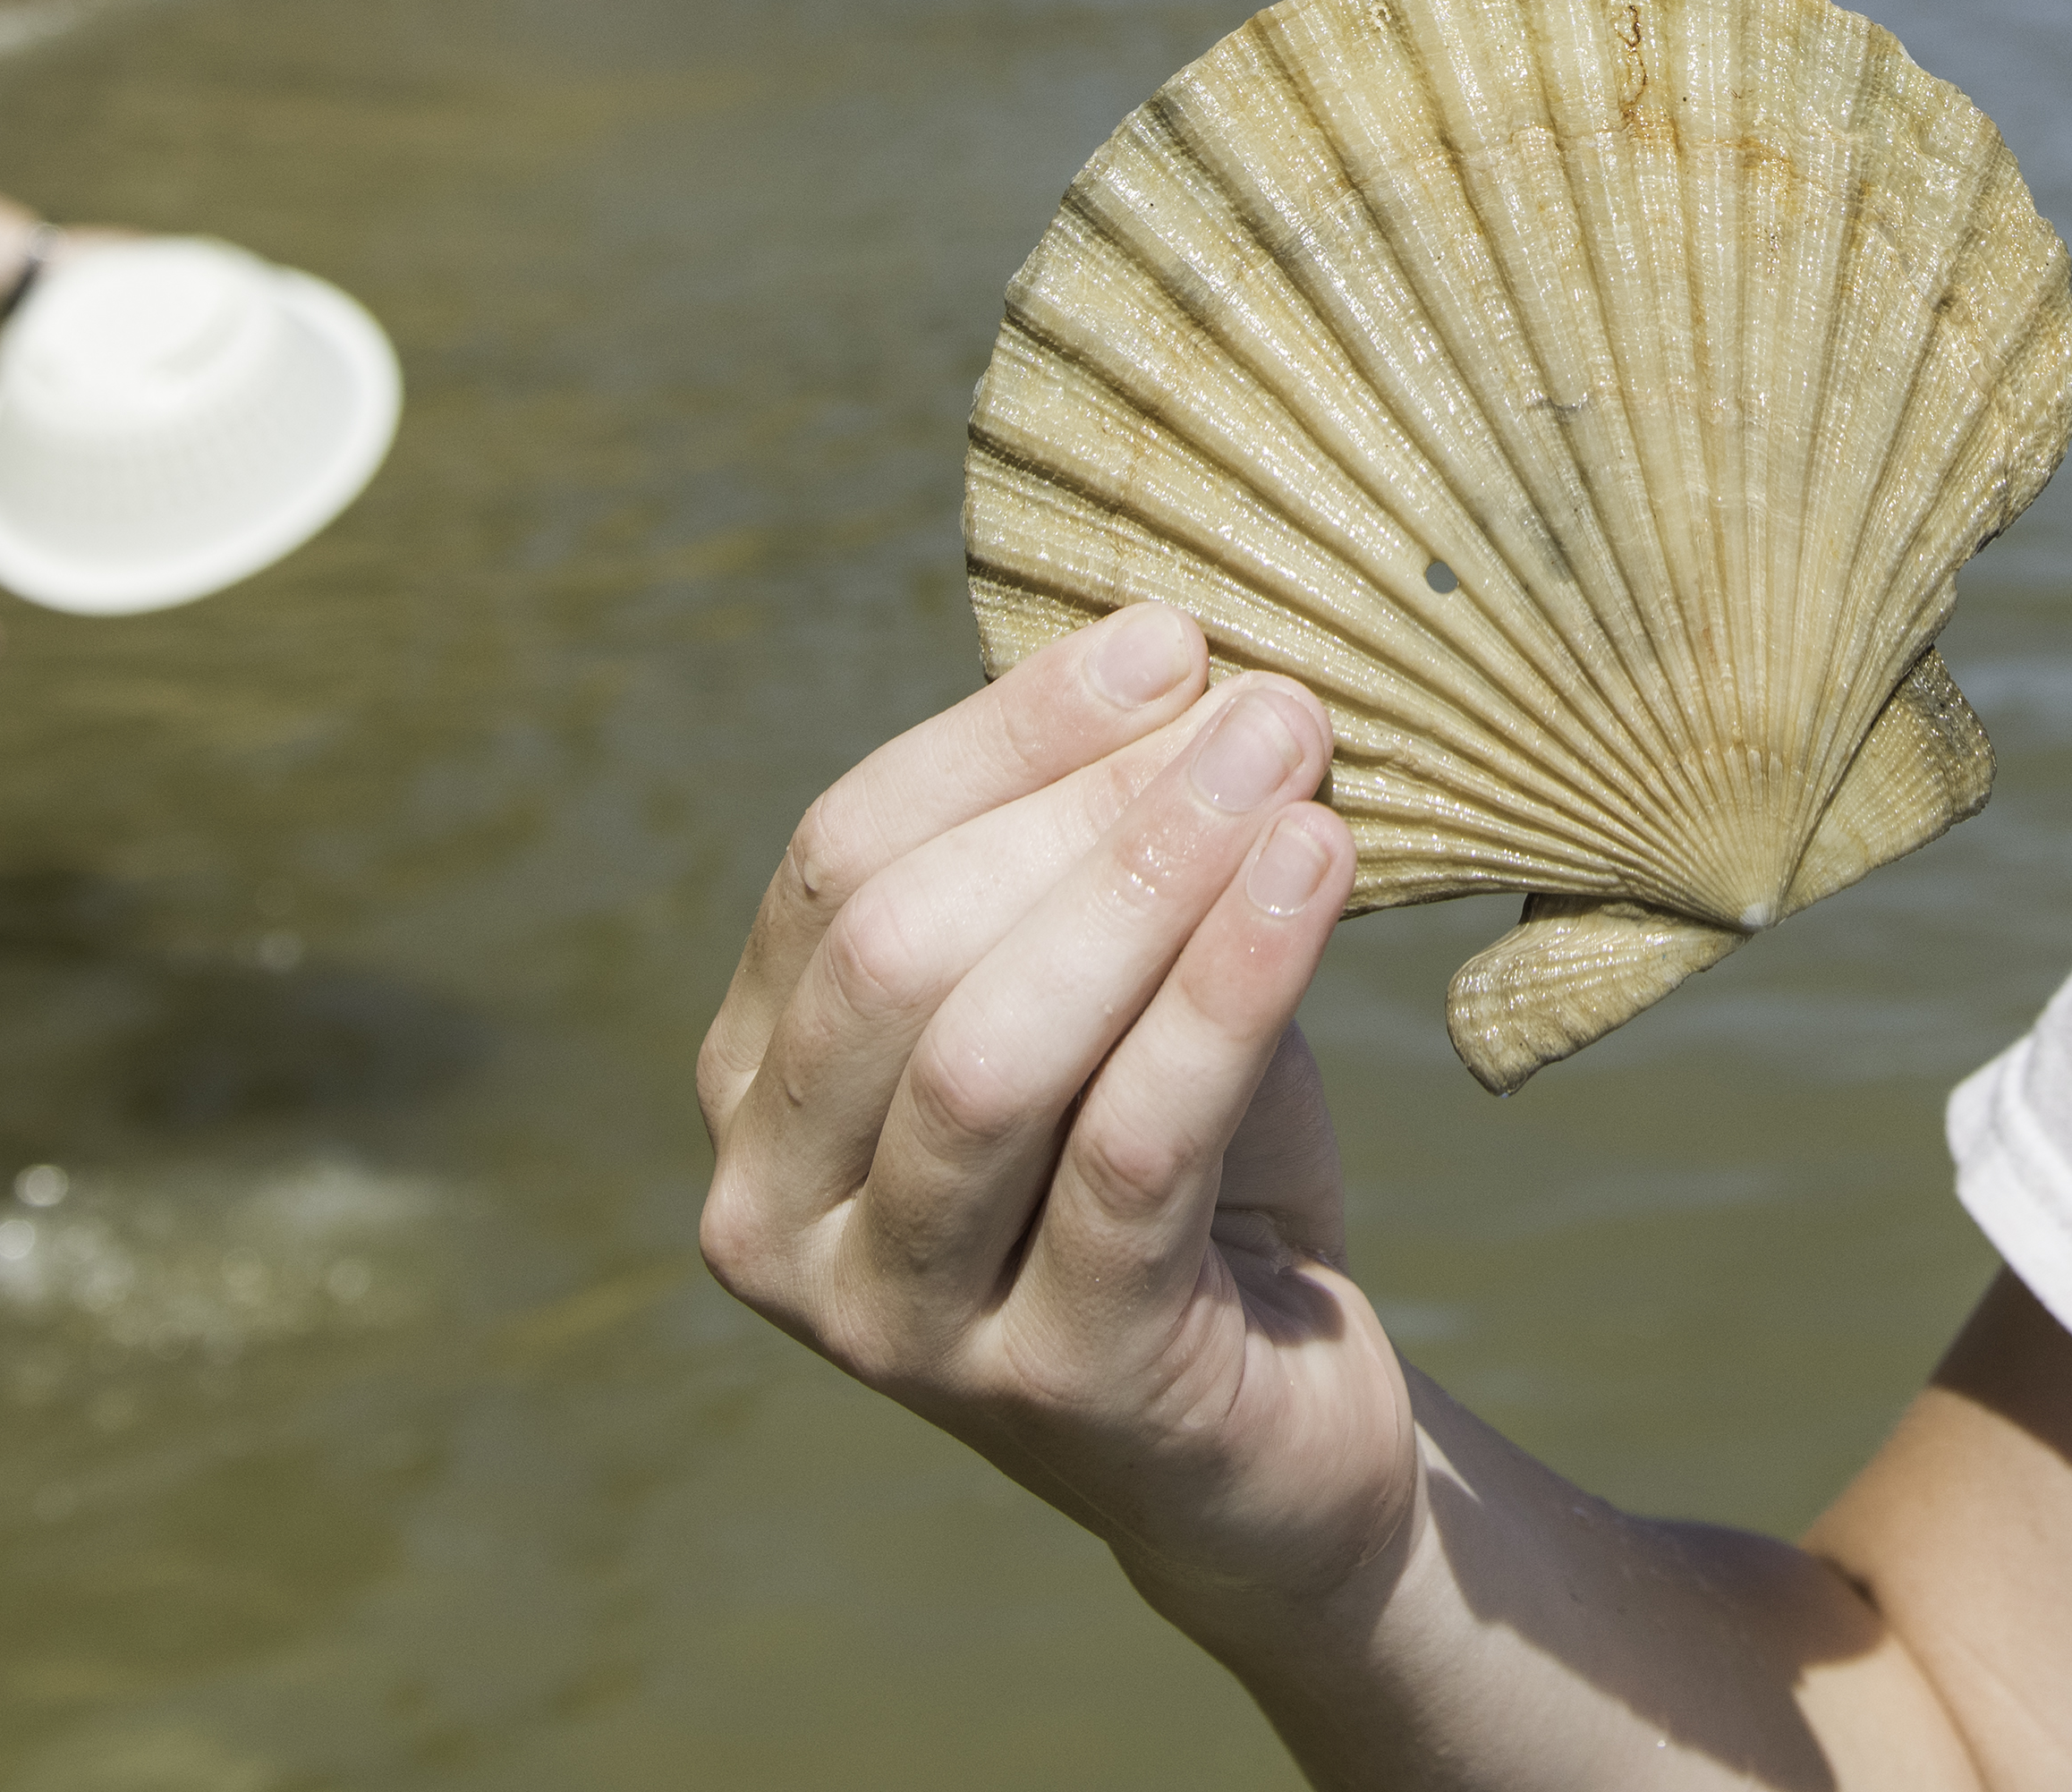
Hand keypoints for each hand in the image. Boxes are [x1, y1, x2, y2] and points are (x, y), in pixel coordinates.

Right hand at [695, 604, 1407, 1631]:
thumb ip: (1102, 855)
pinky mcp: (1051, 1385)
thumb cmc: (1184, 1176)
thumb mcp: (1118, 992)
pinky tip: (1315, 873)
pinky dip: (1226, 988)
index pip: (839, 860)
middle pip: (899, 947)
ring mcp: (894, 1324)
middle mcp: (773, 1215)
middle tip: (1262, 705)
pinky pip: (1130, 1150)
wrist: (1273, 1435)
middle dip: (1086, 802)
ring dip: (1154, 880)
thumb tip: (1183, 660)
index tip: (1168, 636)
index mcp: (756, 1087)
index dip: (1002, 734)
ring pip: (993, 1055)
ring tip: (1292, 768)